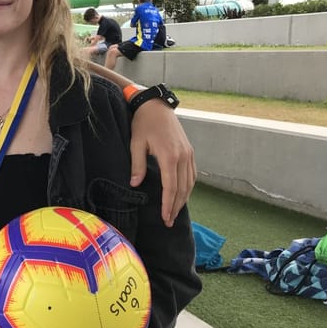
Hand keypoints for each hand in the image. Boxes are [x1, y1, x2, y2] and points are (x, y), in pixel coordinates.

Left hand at [129, 99, 195, 225]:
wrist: (156, 106)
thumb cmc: (143, 124)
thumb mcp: (136, 143)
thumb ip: (137, 165)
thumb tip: (135, 184)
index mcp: (169, 156)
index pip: (171, 187)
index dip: (168, 205)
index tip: (165, 218)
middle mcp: (182, 156)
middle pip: (182, 188)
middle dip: (176, 207)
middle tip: (169, 221)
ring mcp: (188, 154)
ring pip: (189, 183)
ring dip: (183, 199)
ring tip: (175, 212)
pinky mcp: (189, 151)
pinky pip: (191, 174)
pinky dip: (188, 187)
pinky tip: (182, 194)